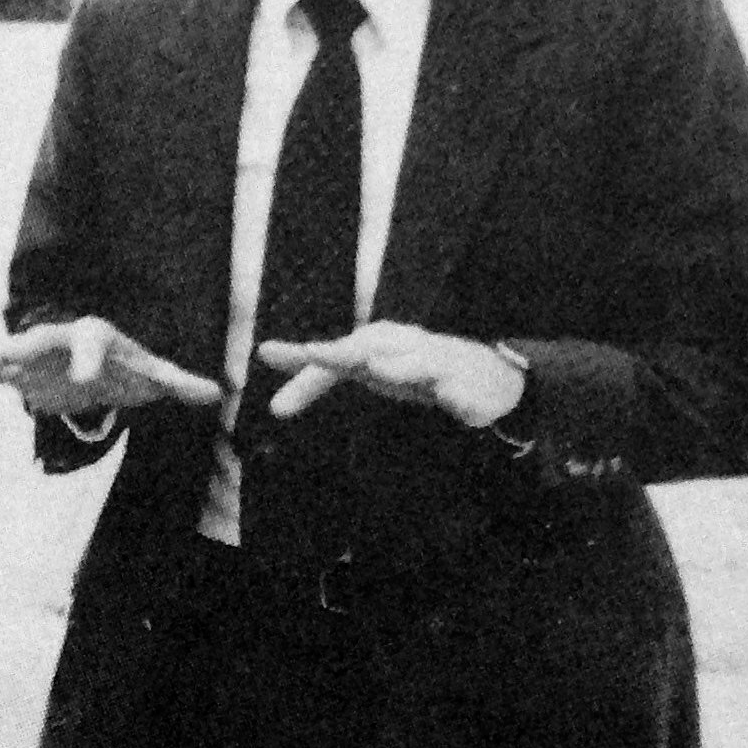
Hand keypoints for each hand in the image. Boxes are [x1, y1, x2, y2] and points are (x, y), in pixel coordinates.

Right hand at [0, 318, 221, 414]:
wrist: (91, 364)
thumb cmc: (123, 365)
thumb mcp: (151, 373)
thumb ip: (178, 383)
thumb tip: (216, 394)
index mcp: (96, 337)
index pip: (93, 341)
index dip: (89, 358)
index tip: (84, 378)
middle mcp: (62, 338)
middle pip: (43, 340)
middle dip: (26, 348)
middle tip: (8, 357)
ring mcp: (37, 354)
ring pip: (13, 353)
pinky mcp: (19, 373)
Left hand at [257, 323, 524, 427]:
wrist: (485, 374)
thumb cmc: (409, 369)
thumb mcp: (359, 367)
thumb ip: (312, 371)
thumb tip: (262, 352)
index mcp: (376, 345)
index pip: (334, 357)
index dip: (305, 373)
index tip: (273, 359)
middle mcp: (404, 349)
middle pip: (371, 349)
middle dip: (343, 351)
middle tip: (313, 353)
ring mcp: (438, 367)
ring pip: (418, 365)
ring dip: (398, 365)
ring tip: (375, 366)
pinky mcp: (469, 389)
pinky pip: (464, 396)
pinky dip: (459, 397)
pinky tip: (452, 401)